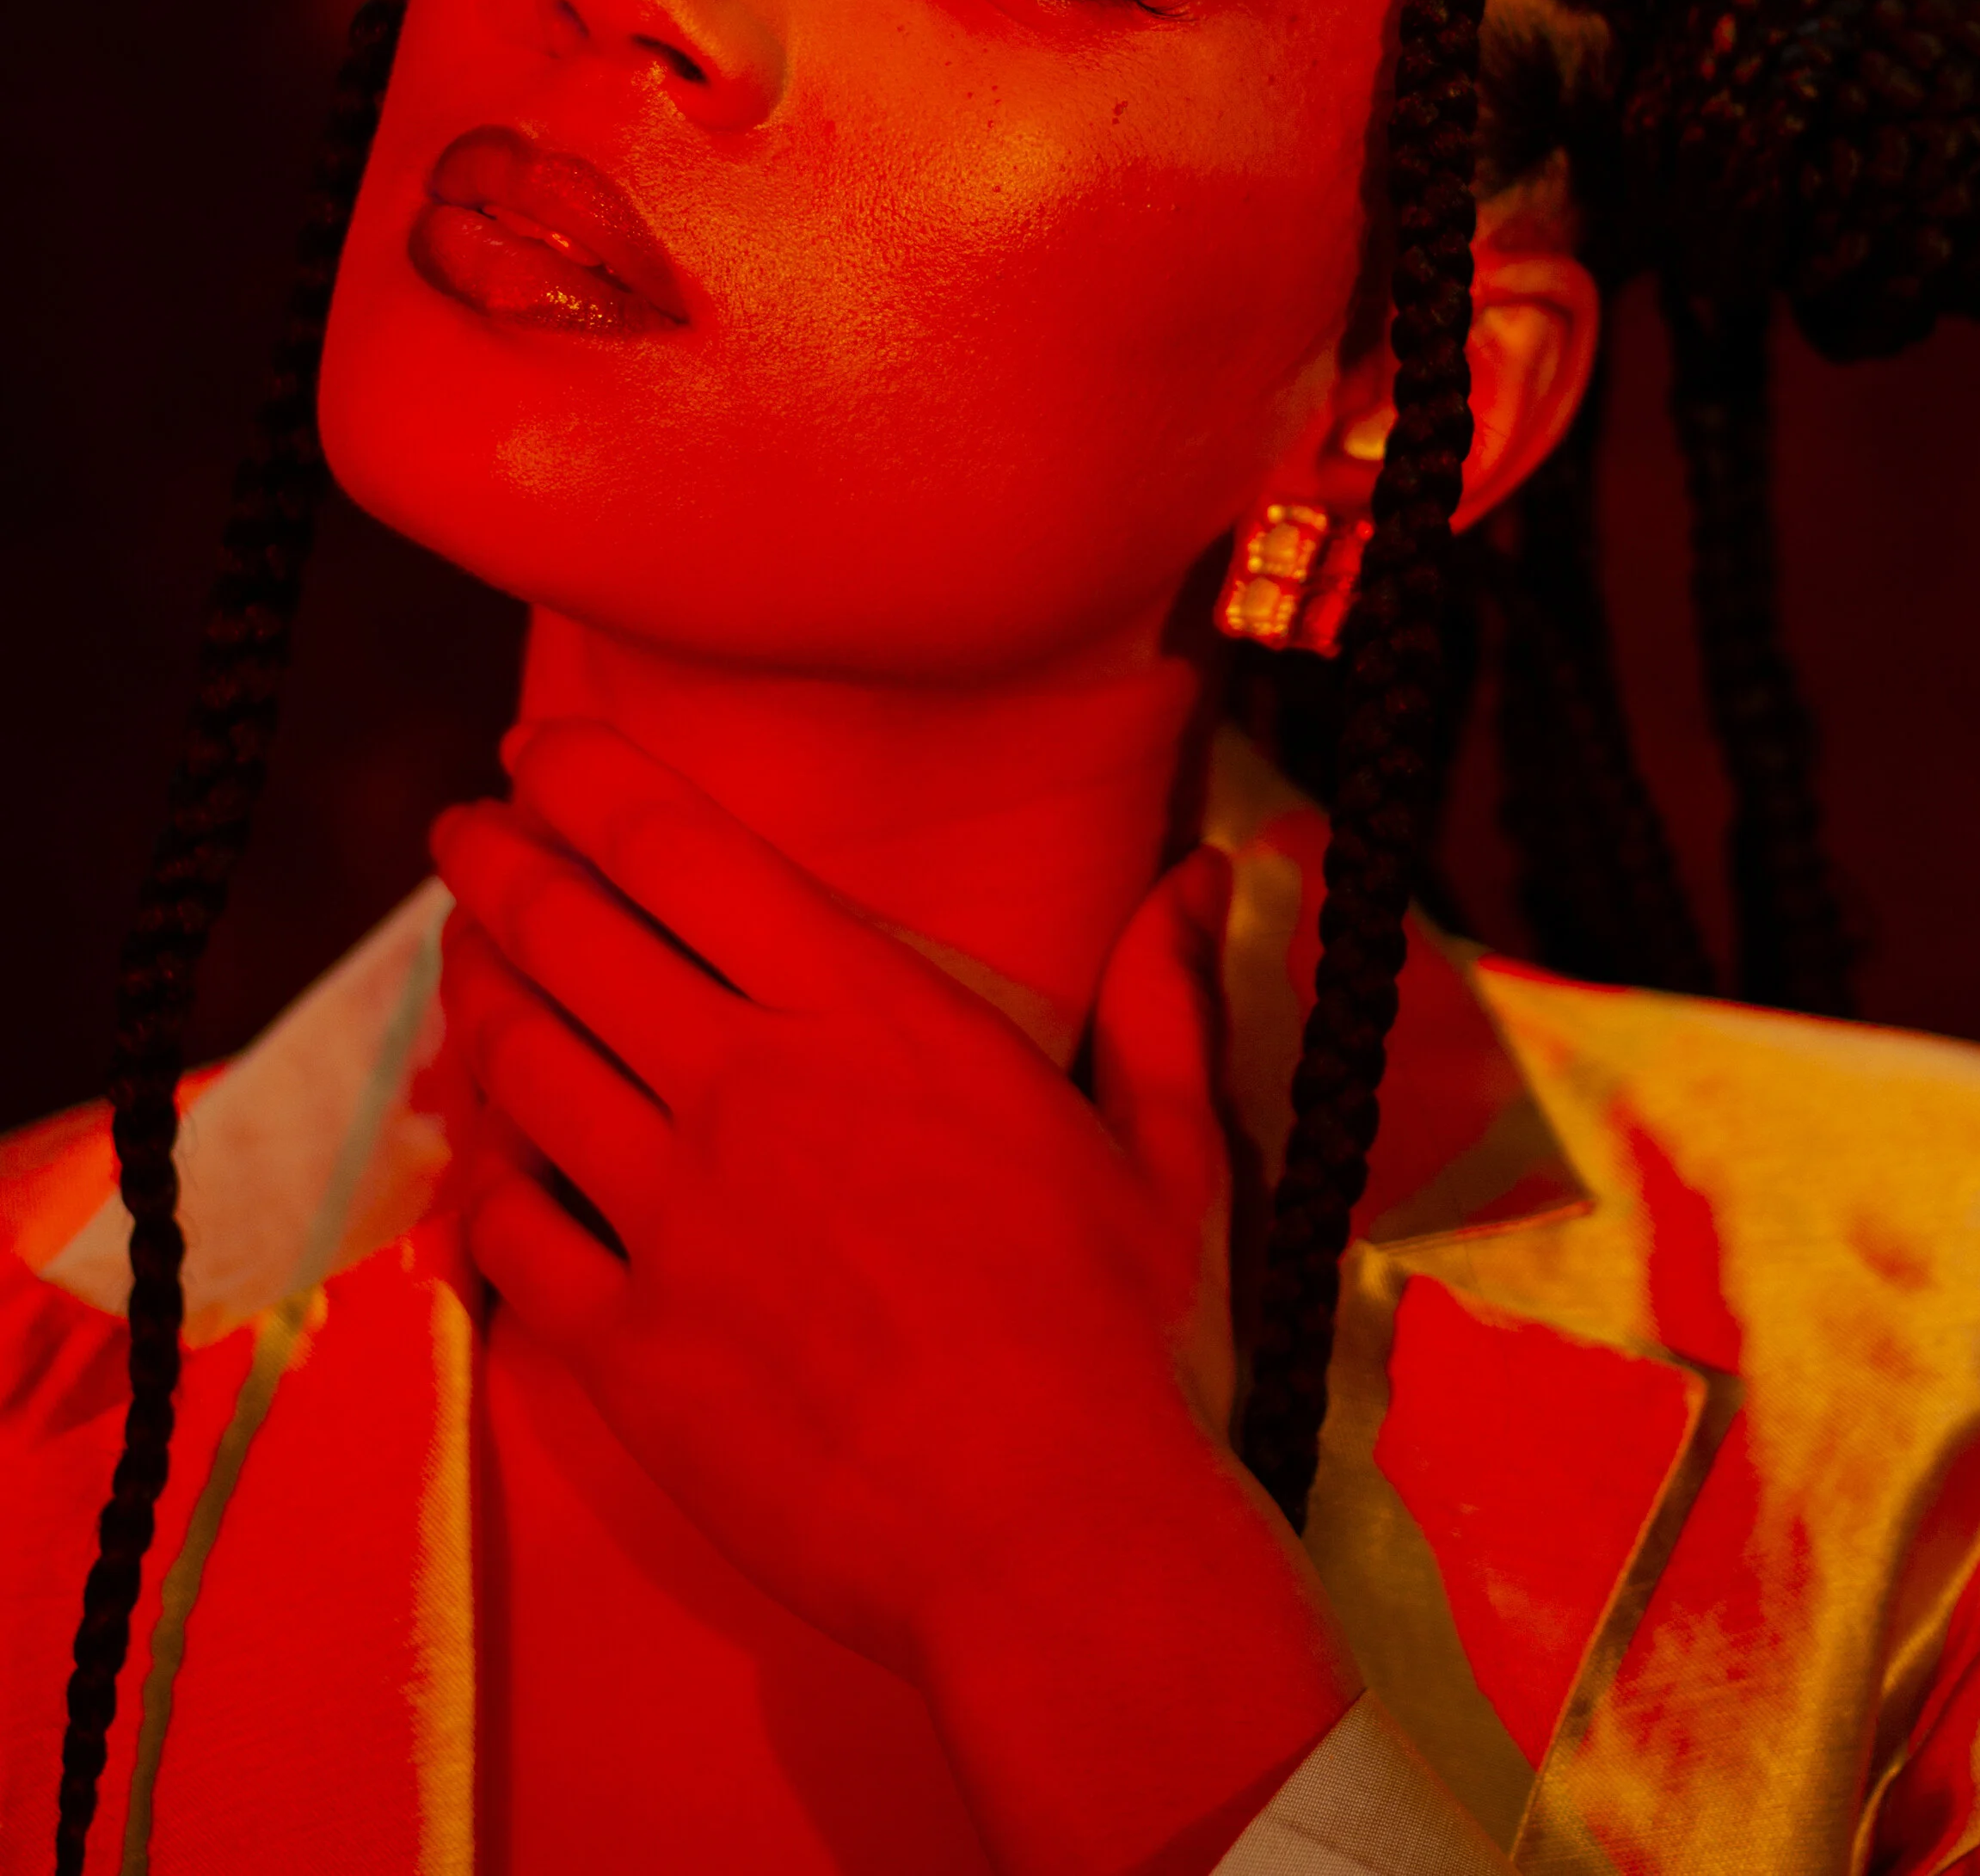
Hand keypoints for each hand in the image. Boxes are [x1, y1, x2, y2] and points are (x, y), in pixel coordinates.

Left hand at [433, 722, 1355, 1875]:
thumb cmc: (1127, 1340)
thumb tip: (1204, 874)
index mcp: (866, 1010)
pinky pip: (508, 1232)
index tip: (532, 752)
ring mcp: (673, 1215)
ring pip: (521, 1064)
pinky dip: (481, 1181)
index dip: (583, 780)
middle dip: (496, 863)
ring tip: (471, 976)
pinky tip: (484, 1165)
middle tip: (464, 835)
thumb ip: (1160, 1002)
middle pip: (569, 931)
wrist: (1055, 1539)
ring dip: (479, 1002)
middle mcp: (747, 1083)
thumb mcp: (1165, 1151)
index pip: (677, 849)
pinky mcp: (630, 1346)